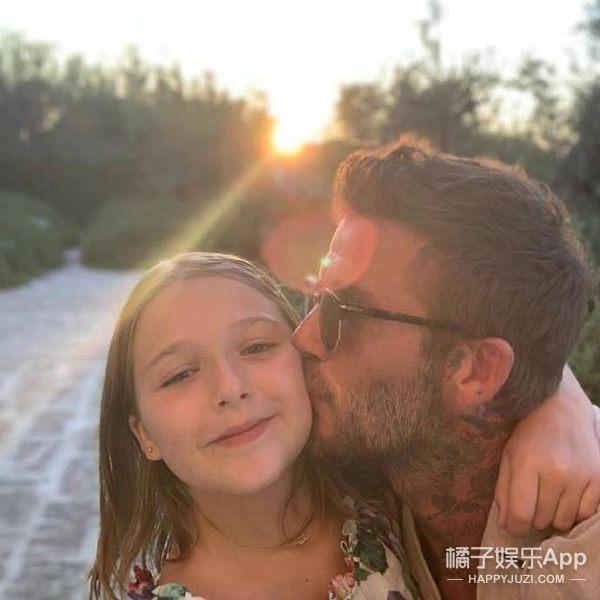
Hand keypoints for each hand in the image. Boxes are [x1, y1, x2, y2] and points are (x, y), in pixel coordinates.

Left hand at [494, 366, 599, 536]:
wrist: (559, 409)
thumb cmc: (528, 434)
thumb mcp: (508, 456)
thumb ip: (504, 490)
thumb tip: (505, 524)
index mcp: (527, 463)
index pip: (521, 513)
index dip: (514, 527)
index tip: (512, 526)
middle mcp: (556, 471)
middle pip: (542, 519)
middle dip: (532, 516)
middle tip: (530, 499)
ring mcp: (581, 476)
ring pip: (563, 521)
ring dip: (552, 515)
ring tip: (547, 495)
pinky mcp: (598, 478)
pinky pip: (585, 514)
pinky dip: (573, 511)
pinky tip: (565, 495)